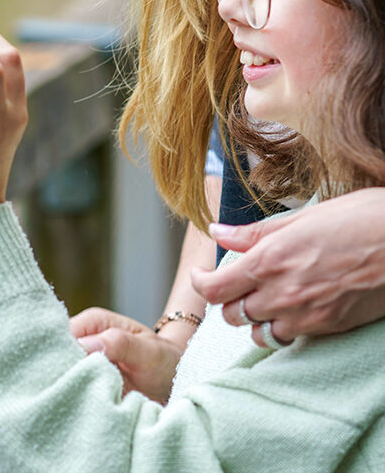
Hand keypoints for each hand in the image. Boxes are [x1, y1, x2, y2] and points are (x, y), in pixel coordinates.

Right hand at [69, 308, 183, 402]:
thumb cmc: (165, 360)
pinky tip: (87, 410)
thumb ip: (119, 344)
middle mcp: (85, 340)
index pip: (63, 335)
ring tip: (87, 404)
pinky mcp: (89, 383)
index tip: (75, 374)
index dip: (63, 354)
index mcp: (94, 322)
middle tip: (82, 393)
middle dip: (66, 374)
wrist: (179, 381)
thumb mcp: (148, 351)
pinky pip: (75, 390)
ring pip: (65, 375)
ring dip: (73, 389)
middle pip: (60, 356)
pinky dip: (79, 400)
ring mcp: (86, 363)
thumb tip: (83, 345)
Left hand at [192, 187, 384, 346]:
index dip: (200, 283)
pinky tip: (286, 311)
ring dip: (252, 319)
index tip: (201, 274)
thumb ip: (254, 232)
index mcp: (269, 260)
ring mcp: (306, 315)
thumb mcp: (300, 217)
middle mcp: (282, 293)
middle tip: (232, 285)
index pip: (213, 289)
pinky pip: (289, 339)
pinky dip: (280, 330)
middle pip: (231, 315)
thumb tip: (217, 232)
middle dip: (226, 301)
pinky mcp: (328, 328)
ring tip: (259, 300)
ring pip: (258, 333)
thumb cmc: (357, 220)